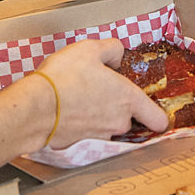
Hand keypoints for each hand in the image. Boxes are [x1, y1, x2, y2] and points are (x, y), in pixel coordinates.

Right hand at [31, 39, 167, 146]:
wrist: (35, 108)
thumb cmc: (64, 78)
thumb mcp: (90, 48)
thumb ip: (111, 49)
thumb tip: (116, 56)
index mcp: (128, 99)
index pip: (159, 119)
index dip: (156, 114)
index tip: (149, 108)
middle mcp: (119, 122)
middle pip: (129, 118)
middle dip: (118, 106)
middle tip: (100, 90)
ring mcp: (101, 136)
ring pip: (108, 126)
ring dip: (99, 115)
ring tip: (79, 98)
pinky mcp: (82, 146)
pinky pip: (89, 134)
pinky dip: (82, 125)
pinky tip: (68, 110)